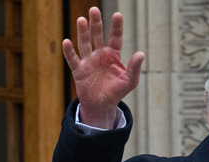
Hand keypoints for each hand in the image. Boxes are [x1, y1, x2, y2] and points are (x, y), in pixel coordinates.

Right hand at [62, 7, 143, 127]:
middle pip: (97, 36)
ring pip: (85, 44)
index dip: (116, 27)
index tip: (117, 14)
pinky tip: (67, 42)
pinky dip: (69, 51)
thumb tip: (141, 53)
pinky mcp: (79, 71)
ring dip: (83, 32)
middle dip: (96, 24)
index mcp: (113, 55)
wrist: (102, 105)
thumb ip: (134, 68)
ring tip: (82, 19)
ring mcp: (88, 61)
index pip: (115, 37)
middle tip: (94, 9)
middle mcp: (99, 54)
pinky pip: (73, 59)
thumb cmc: (117, 91)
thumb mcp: (130, 81)